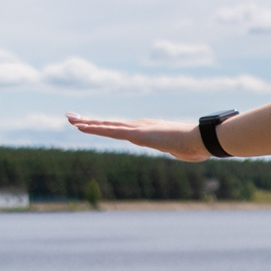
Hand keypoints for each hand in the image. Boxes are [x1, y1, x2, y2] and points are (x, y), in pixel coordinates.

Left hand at [69, 115, 209, 160]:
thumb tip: (194, 153)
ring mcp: (137, 129)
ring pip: (107, 125)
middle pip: (110, 123)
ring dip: (87, 123)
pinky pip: (110, 131)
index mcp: (149, 131)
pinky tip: (81, 127)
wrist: (201, 139)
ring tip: (70, 120)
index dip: (106, 126)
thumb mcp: (186, 151)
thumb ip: (183, 151)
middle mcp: (140, 126)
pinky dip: (94, 128)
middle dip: (90, 121)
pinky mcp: (136, 134)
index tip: (94, 124)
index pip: (122, 128)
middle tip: (72, 117)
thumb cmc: (197, 146)